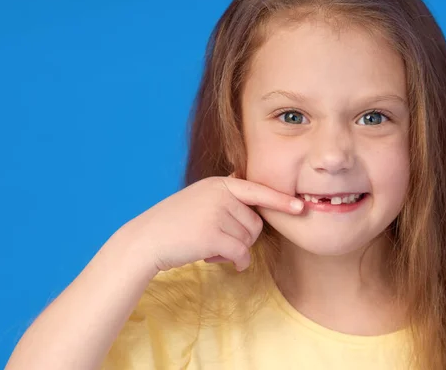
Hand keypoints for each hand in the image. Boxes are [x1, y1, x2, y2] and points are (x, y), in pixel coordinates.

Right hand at [115, 176, 303, 273]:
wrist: (145, 240)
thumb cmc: (173, 223)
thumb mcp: (199, 199)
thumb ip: (223, 197)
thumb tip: (249, 200)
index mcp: (219, 183)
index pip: (257, 190)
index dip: (280, 200)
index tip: (300, 206)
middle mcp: (220, 194)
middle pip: (255, 223)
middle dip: (243, 237)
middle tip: (217, 240)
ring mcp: (216, 213)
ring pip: (248, 239)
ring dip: (235, 250)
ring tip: (209, 247)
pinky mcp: (213, 235)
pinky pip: (241, 253)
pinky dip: (237, 262)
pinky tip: (222, 261)